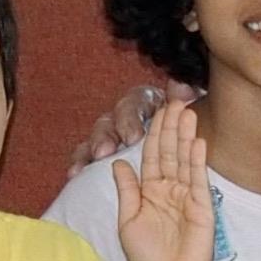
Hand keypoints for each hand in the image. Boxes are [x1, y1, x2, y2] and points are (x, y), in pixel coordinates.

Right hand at [71, 77, 198, 174]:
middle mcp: (124, 116)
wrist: (181, 146)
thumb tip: (182, 86)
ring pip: (94, 139)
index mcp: (146, 102)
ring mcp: (111, 135)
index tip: (133, 139)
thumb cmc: (182, 128)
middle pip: (109, 122)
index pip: (135, 104)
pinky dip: (79, 164)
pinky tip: (73, 174)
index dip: (131, 120)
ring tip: (81, 167)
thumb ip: (184, 97)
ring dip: (87, 152)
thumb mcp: (186, 112)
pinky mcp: (101, 154)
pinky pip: (86, 157)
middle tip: (104, 153)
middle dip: (105, 138)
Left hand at [112, 98, 214, 260]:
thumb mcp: (128, 221)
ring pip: (185, 160)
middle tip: (175, 100)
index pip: (153, 155)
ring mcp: (187, 196)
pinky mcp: (202, 206)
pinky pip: (198, 179)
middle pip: (170, 151)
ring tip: (187, 112)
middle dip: (172, 126)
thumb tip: (119, 162)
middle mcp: (170, 189)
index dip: (155, 132)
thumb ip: (127, 191)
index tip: (158, 109)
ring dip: (185, 136)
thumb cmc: (148, 256)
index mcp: (150, 191)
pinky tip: (197, 141)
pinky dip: (197, 160)